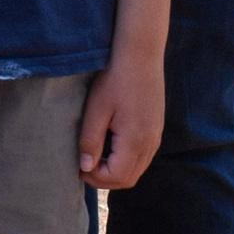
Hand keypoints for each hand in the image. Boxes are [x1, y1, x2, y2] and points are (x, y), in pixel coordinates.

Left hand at [78, 47, 165, 190]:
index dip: (95, 178)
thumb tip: (85, 168)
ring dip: (116, 171)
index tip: (77, 168)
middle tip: (84, 167)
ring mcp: (156, 136)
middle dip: (105, 179)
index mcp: (135, 141)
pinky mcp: (156, 128)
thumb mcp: (96, 110)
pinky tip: (111, 147)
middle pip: (128, 179)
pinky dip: (126, 161)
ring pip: (137, 169)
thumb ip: (90, 141)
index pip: (116, 177)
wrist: (141, 54)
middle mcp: (150, 143)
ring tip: (95, 158)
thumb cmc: (115, 79)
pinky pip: (143, 157)